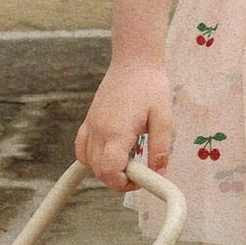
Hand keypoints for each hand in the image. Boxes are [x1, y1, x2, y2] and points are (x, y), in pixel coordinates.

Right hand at [75, 60, 171, 192]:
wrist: (134, 60)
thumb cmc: (151, 85)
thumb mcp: (163, 118)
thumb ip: (160, 149)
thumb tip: (160, 175)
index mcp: (116, 132)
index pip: (110, 171)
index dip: (124, 184)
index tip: (141, 179)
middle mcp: (98, 130)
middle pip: (98, 170)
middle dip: (116, 179)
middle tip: (137, 172)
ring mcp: (91, 124)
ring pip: (87, 160)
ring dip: (104, 169)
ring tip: (126, 160)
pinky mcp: (89, 119)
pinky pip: (82, 147)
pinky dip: (91, 158)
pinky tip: (109, 153)